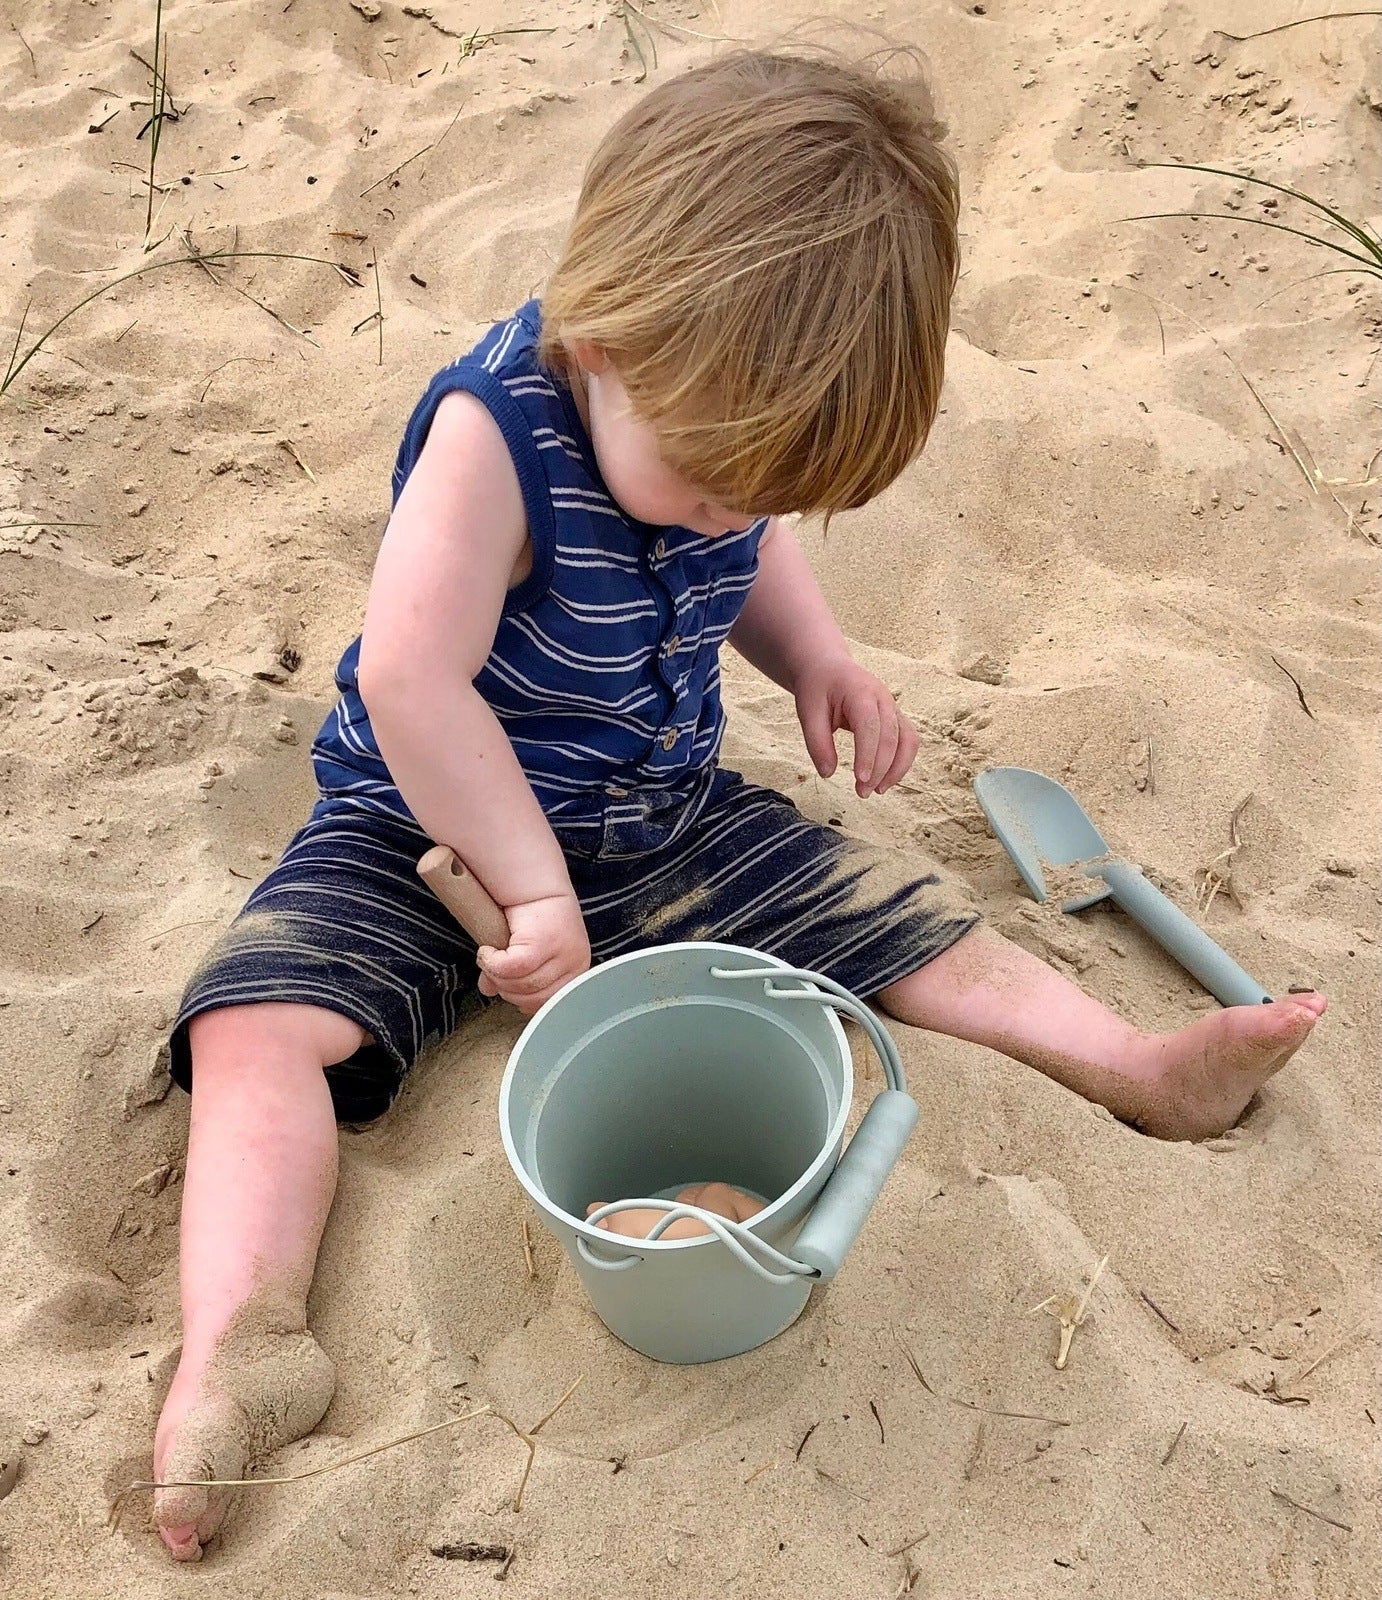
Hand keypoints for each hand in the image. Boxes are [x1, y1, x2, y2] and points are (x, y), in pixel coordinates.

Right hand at [475, 892, 590, 1014]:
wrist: (535, 883)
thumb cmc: (533, 918)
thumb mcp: (529, 951)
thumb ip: (512, 976)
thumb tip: (488, 990)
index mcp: (576, 972)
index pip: (547, 1004)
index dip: (522, 1000)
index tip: (507, 988)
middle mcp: (574, 964)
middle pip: (532, 998)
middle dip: (506, 988)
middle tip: (494, 971)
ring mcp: (562, 954)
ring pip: (520, 984)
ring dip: (497, 974)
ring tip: (491, 957)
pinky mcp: (543, 943)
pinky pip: (510, 968)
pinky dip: (492, 962)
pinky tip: (489, 951)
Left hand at [794, 657, 918, 798]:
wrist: (828, 668)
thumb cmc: (817, 688)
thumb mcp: (807, 712)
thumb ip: (817, 742)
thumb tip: (828, 773)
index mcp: (860, 692)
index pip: (870, 726)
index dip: (868, 754)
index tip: (860, 779)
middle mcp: (883, 699)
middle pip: (891, 737)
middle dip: (880, 769)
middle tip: (862, 793)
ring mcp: (893, 708)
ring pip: (908, 741)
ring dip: (897, 769)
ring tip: (877, 791)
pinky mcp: (895, 718)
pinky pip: (908, 741)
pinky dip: (901, 762)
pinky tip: (885, 780)